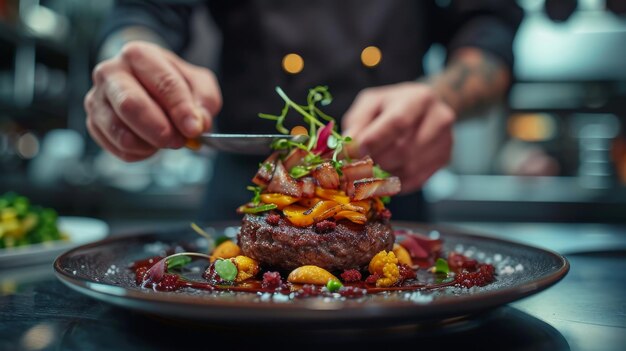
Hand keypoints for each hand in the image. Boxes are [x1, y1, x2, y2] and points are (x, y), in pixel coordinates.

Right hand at [84, 41, 221, 160]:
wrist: (144, 83)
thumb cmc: (172, 83)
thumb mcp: (198, 83)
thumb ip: (204, 101)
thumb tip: (198, 123)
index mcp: (139, 55)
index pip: (163, 83)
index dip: (181, 109)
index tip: (194, 129)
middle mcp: (110, 73)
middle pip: (131, 106)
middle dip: (159, 130)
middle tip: (180, 141)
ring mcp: (97, 99)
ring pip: (120, 132)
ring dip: (150, 144)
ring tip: (166, 140)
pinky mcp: (94, 123)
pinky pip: (116, 148)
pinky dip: (140, 153)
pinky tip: (150, 144)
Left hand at [342, 82, 454, 192]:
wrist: (425, 108)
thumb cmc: (392, 105)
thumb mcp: (370, 103)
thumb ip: (357, 123)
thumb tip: (347, 150)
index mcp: (418, 99)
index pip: (398, 123)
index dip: (374, 141)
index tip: (354, 152)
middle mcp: (438, 118)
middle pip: (403, 150)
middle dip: (376, 160)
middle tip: (357, 164)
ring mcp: (445, 141)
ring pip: (409, 169)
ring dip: (383, 174)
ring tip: (369, 168)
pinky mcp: (444, 159)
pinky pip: (415, 180)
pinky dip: (394, 183)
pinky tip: (383, 175)